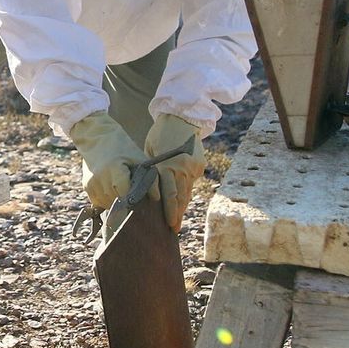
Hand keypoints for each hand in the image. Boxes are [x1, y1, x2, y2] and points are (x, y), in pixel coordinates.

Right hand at [69, 111, 147, 210]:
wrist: (96, 136)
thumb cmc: (121, 147)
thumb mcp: (138, 158)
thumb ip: (149, 179)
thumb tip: (156, 198)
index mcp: (115, 170)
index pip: (126, 196)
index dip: (134, 198)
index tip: (139, 194)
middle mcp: (100, 178)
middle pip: (117, 202)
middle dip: (126, 200)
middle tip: (131, 189)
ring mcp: (91, 183)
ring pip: (107, 204)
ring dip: (116, 200)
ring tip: (120, 187)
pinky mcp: (86, 186)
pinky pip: (98, 202)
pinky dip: (106, 199)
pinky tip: (111, 188)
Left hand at [146, 114, 204, 231]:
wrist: (181, 117)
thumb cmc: (160, 134)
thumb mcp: (150, 152)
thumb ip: (152, 172)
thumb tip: (149, 192)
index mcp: (167, 166)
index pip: (167, 195)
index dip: (167, 212)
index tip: (166, 225)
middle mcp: (181, 169)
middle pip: (179, 198)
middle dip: (175, 215)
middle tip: (173, 230)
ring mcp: (193, 168)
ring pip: (187, 193)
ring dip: (181, 208)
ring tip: (177, 221)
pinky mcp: (199, 165)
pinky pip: (191, 183)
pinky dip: (186, 193)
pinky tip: (182, 203)